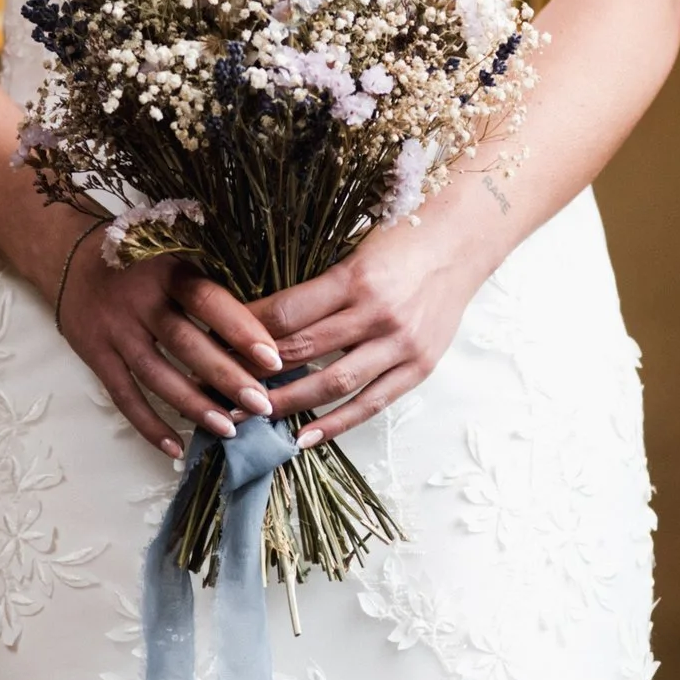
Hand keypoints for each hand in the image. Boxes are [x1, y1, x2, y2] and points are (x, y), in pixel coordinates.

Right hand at [54, 232, 283, 458]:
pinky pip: (123, 395)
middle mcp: (138, 300)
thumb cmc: (138, 260)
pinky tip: (174, 447)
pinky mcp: (94, 354)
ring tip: (227, 429)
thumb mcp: (172, 253)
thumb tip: (266, 325)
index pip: (208, 300)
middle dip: (226, 377)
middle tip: (261, 405)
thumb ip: (207, 283)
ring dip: (193, 406)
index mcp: (166, 270)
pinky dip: (148, 424)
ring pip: (156, 375)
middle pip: (186, 343)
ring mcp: (113, 330)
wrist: (67, 257)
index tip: (273, 359)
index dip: (241, 329)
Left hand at [172, 200, 493, 445]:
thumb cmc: (402, 241)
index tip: (216, 343)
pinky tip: (304, 438)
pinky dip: (336, 423)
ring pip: (334, 382)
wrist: (463, 244)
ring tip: (254, 417)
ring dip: (290, 403)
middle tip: (221, 389)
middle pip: (304, 349)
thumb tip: (261, 319)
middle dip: (258, 372)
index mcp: (355, 278)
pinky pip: (371, 403)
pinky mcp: (419, 367)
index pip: (287, 312)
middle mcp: (378, 313)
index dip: (247, 331)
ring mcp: (401, 344)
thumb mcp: (354, 254)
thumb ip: (317, 290)